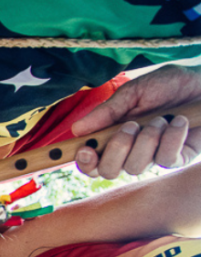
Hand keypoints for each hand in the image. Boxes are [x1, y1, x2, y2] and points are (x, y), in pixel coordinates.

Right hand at [71, 65, 200, 178]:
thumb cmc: (170, 85)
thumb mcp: (133, 92)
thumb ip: (107, 111)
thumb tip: (77, 129)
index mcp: (115, 136)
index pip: (92, 162)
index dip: (84, 162)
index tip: (85, 149)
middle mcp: (132, 151)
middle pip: (108, 171)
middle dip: (116, 149)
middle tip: (131, 126)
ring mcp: (154, 156)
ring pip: (135, 167)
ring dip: (147, 140)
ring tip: (161, 118)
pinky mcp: (179, 157)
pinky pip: (165, 160)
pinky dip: (171, 138)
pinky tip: (179, 121)